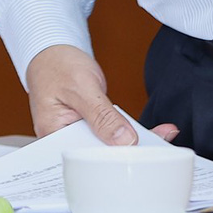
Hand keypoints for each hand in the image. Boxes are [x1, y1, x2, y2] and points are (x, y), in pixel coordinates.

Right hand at [24, 45, 178, 143]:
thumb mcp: (81, 87)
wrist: (52, 51)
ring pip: (106, 145)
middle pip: (97, 155)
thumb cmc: (57, 65)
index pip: (84, 158)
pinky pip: (109, 134)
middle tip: (157, 151)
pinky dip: (127, 132)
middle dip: (127, 154)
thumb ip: (102, 115)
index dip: (111, 162)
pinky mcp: (88, 127)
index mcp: (53, 136)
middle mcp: (63, 140)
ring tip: (160, 138)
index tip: (139, 157)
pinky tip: (150, 132)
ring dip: (132, 143)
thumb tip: (124, 141)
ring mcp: (76, 134)